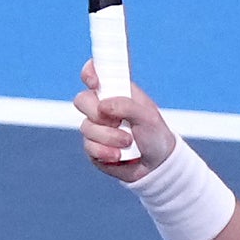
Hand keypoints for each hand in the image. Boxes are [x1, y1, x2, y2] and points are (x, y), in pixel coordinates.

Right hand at [75, 63, 170, 179]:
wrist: (157, 166)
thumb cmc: (155, 135)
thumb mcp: (148, 117)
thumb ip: (126, 106)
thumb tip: (102, 106)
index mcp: (117, 92)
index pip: (95, 74)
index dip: (89, 73)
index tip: (94, 82)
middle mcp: (103, 106)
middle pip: (82, 100)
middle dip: (97, 114)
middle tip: (118, 122)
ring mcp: (96, 126)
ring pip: (86, 126)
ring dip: (109, 137)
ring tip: (128, 142)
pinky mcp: (93, 146)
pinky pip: (88, 146)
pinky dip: (104, 152)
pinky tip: (118, 155)